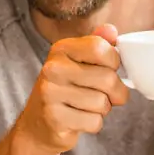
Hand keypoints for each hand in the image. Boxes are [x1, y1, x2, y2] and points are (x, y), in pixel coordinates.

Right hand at [12, 24, 129, 154]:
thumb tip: (111, 30)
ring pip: (103, 103)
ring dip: (102, 109)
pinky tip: (79, 119)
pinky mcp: (54, 118)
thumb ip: (97, 44)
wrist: (38, 124)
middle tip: (103, 94)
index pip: (101, 48)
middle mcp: (53, 68)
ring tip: (86, 107)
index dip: (114, 62)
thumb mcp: (79, 62)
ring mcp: (51, 94)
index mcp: (61, 49)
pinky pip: (94, 122)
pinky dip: (93, 124)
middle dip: (115, 92)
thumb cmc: (66, 90)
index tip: (107, 69)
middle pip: (108, 78)